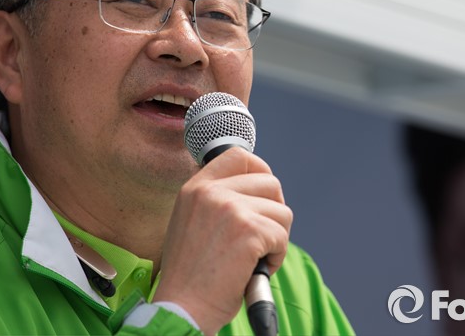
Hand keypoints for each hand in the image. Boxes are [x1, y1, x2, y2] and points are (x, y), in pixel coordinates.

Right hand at [153, 147, 292, 335]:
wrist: (182, 308)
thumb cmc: (190, 274)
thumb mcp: (190, 222)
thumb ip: (216, 201)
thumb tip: (256, 189)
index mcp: (195, 188)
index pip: (238, 156)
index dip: (260, 170)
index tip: (265, 192)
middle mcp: (211, 192)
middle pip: (270, 183)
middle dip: (274, 211)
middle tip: (263, 236)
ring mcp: (231, 209)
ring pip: (282, 212)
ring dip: (276, 238)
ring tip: (254, 258)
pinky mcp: (249, 231)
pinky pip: (282, 236)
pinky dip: (276, 257)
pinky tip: (255, 270)